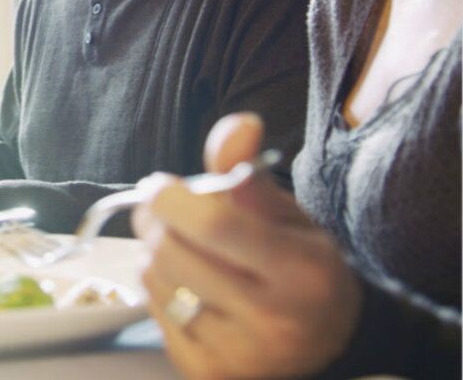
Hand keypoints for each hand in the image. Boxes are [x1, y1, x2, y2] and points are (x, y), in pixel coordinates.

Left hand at [132, 113, 360, 378]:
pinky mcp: (205, 371)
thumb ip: (248, 170)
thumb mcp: (288, 215)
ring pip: (154, 279)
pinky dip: (158, 288)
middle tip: (164, 210)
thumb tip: (238, 123)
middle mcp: (272, 320)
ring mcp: (238, 353)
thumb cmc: (300, 266)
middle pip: (171, 251)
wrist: (324, 343)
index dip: (172, 197)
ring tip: (185, 250)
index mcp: (303, 272)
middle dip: (155, 220)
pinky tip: (187, 286)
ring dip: (155, 253)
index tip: (161, 185)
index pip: (214, 224)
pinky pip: (152, 311)